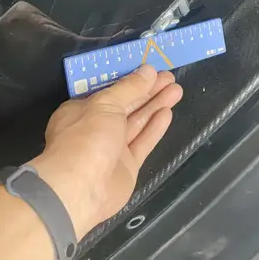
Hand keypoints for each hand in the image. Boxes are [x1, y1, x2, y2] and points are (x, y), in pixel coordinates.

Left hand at [30, 65, 182, 238]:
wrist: (81, 189)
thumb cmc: (86, 138)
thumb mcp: (106, 104)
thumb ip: (129, 88)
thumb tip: (148, 70)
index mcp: (82, 110)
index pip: (110, 91)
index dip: (132, 80)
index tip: (152, 71)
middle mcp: (96, 127)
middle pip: (126, 105)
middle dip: (148, 91)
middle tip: (171, 78)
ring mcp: (112, 148)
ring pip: (137, 122)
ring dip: (156, 105)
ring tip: (177, 90)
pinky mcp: (127, 166)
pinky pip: (143, 142)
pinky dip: (154, 127)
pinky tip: (168, 113)